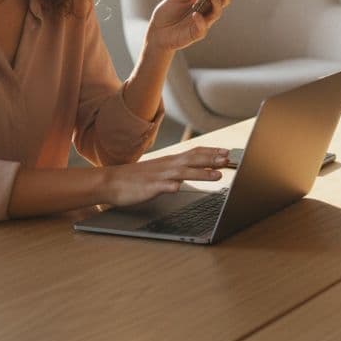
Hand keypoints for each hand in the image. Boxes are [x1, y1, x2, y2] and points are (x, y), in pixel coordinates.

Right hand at [102, 146, 229, 205]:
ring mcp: (158, 176)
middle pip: (193, 159)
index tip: (228, 152)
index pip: (195, 153)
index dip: (212, 152)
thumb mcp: (161, 170)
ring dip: (200, 173)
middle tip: (229, 160)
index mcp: (170, 161)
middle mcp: (167, 166)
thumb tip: (196, 170)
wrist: (111, 182)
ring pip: (182, 173)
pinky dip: (170, 186)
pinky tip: (178, 188)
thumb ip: (178, 170)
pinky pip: (161, 187)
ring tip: (217, 175)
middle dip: (213, 159)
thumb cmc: (137, 178)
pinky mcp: (148, 188)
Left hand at [145, 0, 235, 52]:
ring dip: (217, 2)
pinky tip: (196, 14)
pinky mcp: (196, 34)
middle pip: (223, 1)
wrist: (155, 32)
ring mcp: (203, 23)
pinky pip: (203, 28)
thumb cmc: (166, 13)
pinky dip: (200, 21)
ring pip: (216, 13)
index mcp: (204, 0)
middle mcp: (207, 11)